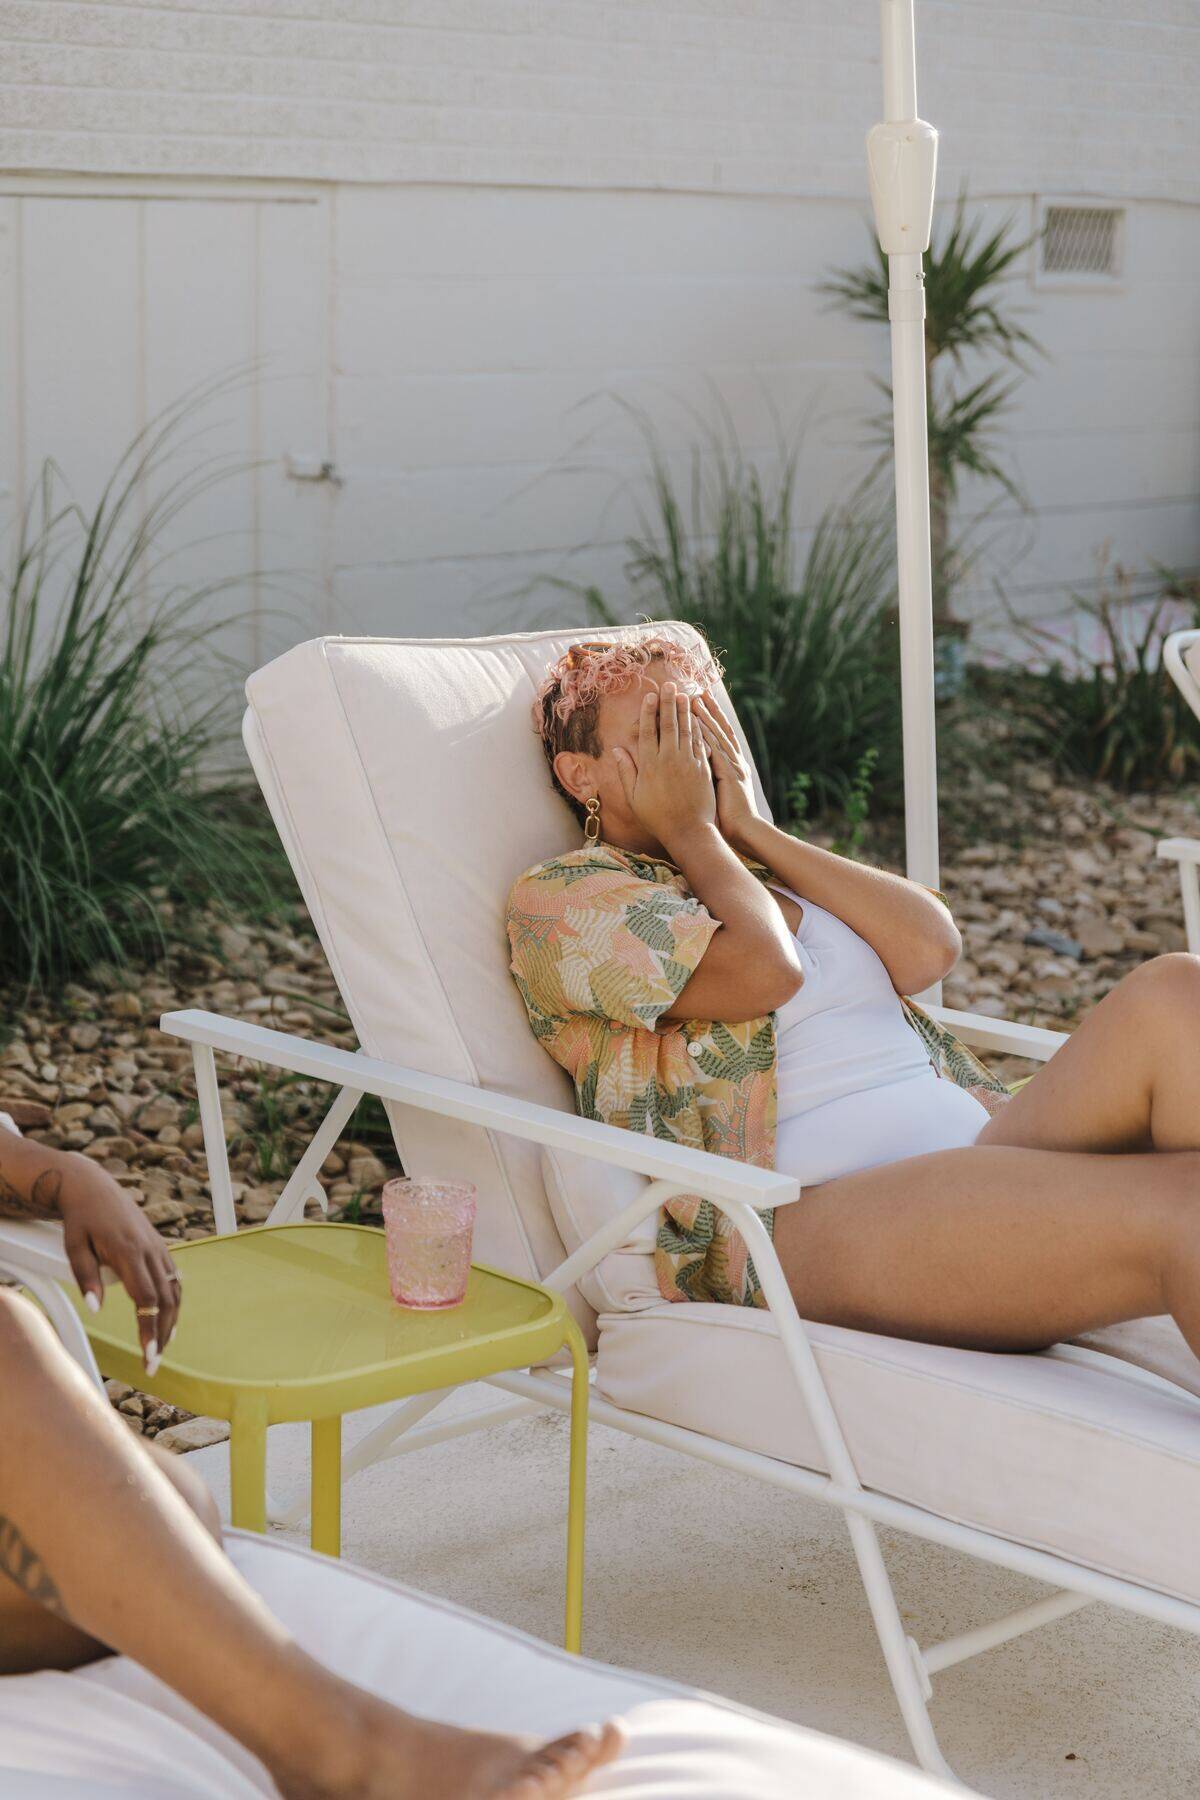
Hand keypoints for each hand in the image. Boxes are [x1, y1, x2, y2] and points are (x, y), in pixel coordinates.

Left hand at [59, 1155, 180, 1376]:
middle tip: (153, 1363)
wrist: (93, 1187)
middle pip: (166, 1300)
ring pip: (174, 1290)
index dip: (149, 1329)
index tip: (149, 1354)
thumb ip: (86, 1277)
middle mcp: (149, 1250)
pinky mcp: (159, 1246)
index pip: (146, 1299)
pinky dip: (173, 1302)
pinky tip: (168, 1318)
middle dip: (163, 1334)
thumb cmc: (80, 1218)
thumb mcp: (74, 1246)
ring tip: (162, 1347)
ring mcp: (158, 1247)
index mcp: (129, 1252)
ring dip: (171, 1320)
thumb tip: (96, 1309)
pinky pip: (173, 1278)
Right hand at [612, 682, 716, 851]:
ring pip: (685, 730)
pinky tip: (698, 717)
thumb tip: (616, 750)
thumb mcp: (634, 797)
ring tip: (684, 694)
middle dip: (668, 703)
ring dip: (684, 710)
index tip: (650, 696)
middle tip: (669, 685)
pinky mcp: (703, 768)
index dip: (649, 711)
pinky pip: (699, 742)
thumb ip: (627, 771)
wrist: (688, 831)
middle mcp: (668, 760)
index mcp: (649, 766)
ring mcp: (687, 762)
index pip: (648, 732)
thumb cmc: (657, 817)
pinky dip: (698, 727)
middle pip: (668, 725)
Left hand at [690, 691, 761, 848]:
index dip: (711, 719)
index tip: (700, 703)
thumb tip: (697, 769)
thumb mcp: (718, 794)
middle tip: (698, 691)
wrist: (745, 832)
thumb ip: (710, 778)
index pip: (720, 737)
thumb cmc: (728, 819)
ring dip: (705, 717)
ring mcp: (732, 766)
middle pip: (720, 729)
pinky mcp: (729, 774)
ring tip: (694, 699)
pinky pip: (715, 750)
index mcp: (731, 765)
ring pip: (717, 735)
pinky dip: (705, 735)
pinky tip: (695, 723)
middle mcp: (734, 761)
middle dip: (709, 710)